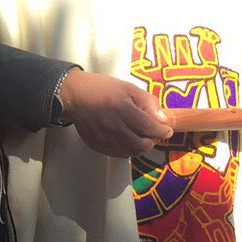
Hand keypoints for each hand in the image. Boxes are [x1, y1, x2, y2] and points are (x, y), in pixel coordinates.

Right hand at [58, 70, 172, 157]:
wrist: (75, 95)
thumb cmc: (103, 89)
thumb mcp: (129, 88)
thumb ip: (148, 102)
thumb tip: (163, 119)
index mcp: (122, 109)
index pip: (149, 127)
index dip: (162, 131)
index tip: (167, 130)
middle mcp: (113, 127)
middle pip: (141, 145)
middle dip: (152, 140)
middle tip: (154, 133)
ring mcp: (104, 138)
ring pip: (131, 152)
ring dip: (141, 146)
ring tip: (141, 136)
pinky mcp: (97, 145)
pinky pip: (119, 154)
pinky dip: (128, 149)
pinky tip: (128, 139)